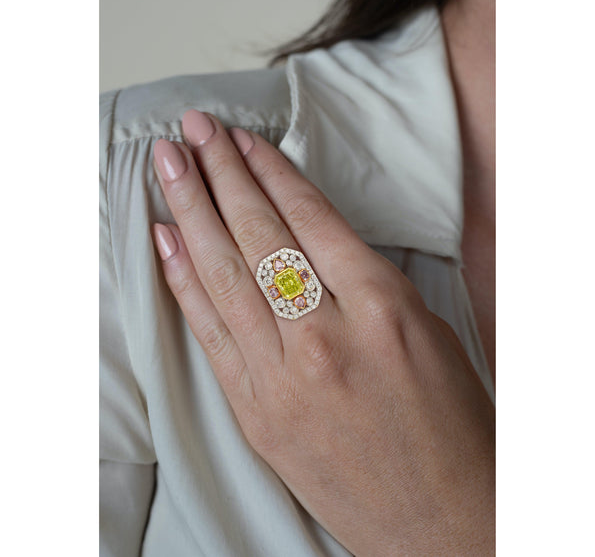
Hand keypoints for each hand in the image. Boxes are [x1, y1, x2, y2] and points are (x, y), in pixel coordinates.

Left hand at [151, 110, 494, 555]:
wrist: (439, 520)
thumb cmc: (449, 426)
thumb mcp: (426, 332)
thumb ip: (367, 284)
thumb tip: (313, 243)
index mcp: (382, 310)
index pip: (311, 220)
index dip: (272, 173)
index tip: (243, 141)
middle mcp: (327, 337)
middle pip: (260, 236)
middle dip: (221, 174)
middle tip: (192, 132)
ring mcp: (283, 378)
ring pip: (225, 275)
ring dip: (192, 212)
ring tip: (169, 166)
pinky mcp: (255, 414)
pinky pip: (211, 334)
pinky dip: (184, 283)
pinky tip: (165, 240)